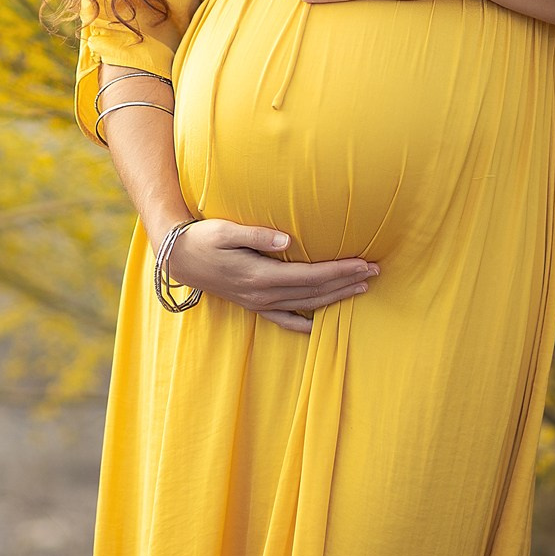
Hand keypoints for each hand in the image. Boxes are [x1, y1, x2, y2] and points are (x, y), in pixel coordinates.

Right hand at [165, 218, 377, 333]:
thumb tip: (287, 239)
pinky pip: (285, 320)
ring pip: (306, 304)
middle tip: (375, 272)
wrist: (179, 259)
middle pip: (315, 292)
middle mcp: (263, 295)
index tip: (364, 263)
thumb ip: (257, 235)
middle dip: (347, 282)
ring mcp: (259, 304)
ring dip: (336, 297)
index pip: (311, 275)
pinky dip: (305, 323)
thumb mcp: (225, 230)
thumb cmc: (202, 238)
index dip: (340, 270)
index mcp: (260, 276)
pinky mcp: (253, 306)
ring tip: (362, 288)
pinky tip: (320, 325)